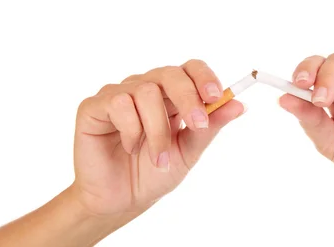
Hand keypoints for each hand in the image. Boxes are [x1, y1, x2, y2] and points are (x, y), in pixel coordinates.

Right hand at [71, 59, 244, 215]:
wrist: (120, 200)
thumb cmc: (153, 174)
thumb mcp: (188, 152)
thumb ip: (209, 127)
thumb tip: (239, 104)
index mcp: (171, 96)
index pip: (189, 69)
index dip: (204, 76)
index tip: (216, 96)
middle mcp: (145, 89)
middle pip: (170, 74)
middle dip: (188, 98)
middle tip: (197, 126)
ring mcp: (119, 94)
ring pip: (146, 92)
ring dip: (158, 131)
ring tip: (158, 160)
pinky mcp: (94, 106)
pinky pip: (119, 104)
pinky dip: (131, 131)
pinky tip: (129, 148)